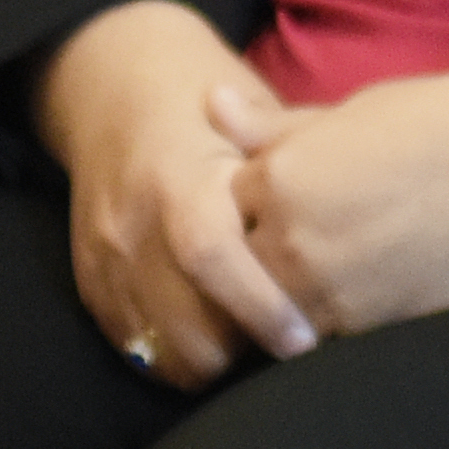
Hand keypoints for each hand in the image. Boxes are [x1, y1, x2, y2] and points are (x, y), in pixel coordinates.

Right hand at [31, 0, 318, 387]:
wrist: (113, 86)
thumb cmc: (210, 97)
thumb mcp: (259, 109)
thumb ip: (295, 159)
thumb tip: (359, 209)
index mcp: (181, 176)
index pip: (212, 255)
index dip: (261, 305)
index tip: (306, 339)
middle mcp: (133, 222)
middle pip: (182, 323)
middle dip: (241, 352)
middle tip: (292, 349)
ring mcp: (104, 256)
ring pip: (156, 348)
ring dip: (210, 362)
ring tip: (258, 348)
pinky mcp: (89, 280)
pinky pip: (131, 345)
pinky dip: (174, 355)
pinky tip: (218, 342)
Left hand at [212, 61, 448, 337]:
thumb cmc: (445, 123)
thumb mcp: (355, 111)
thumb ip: (276, 126)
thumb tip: (211, 103)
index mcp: (279, 175)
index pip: (218, 203)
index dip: (243, 201)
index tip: (272, 197)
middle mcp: (286, 238)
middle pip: (232, 266)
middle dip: (251, 255)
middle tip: (299, 237)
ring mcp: (321, 290)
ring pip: (267, 307)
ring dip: (282, 295)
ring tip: (332, 266)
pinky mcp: (360, 328)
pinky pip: (314, 332)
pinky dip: (324, 317)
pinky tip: (361, 288)